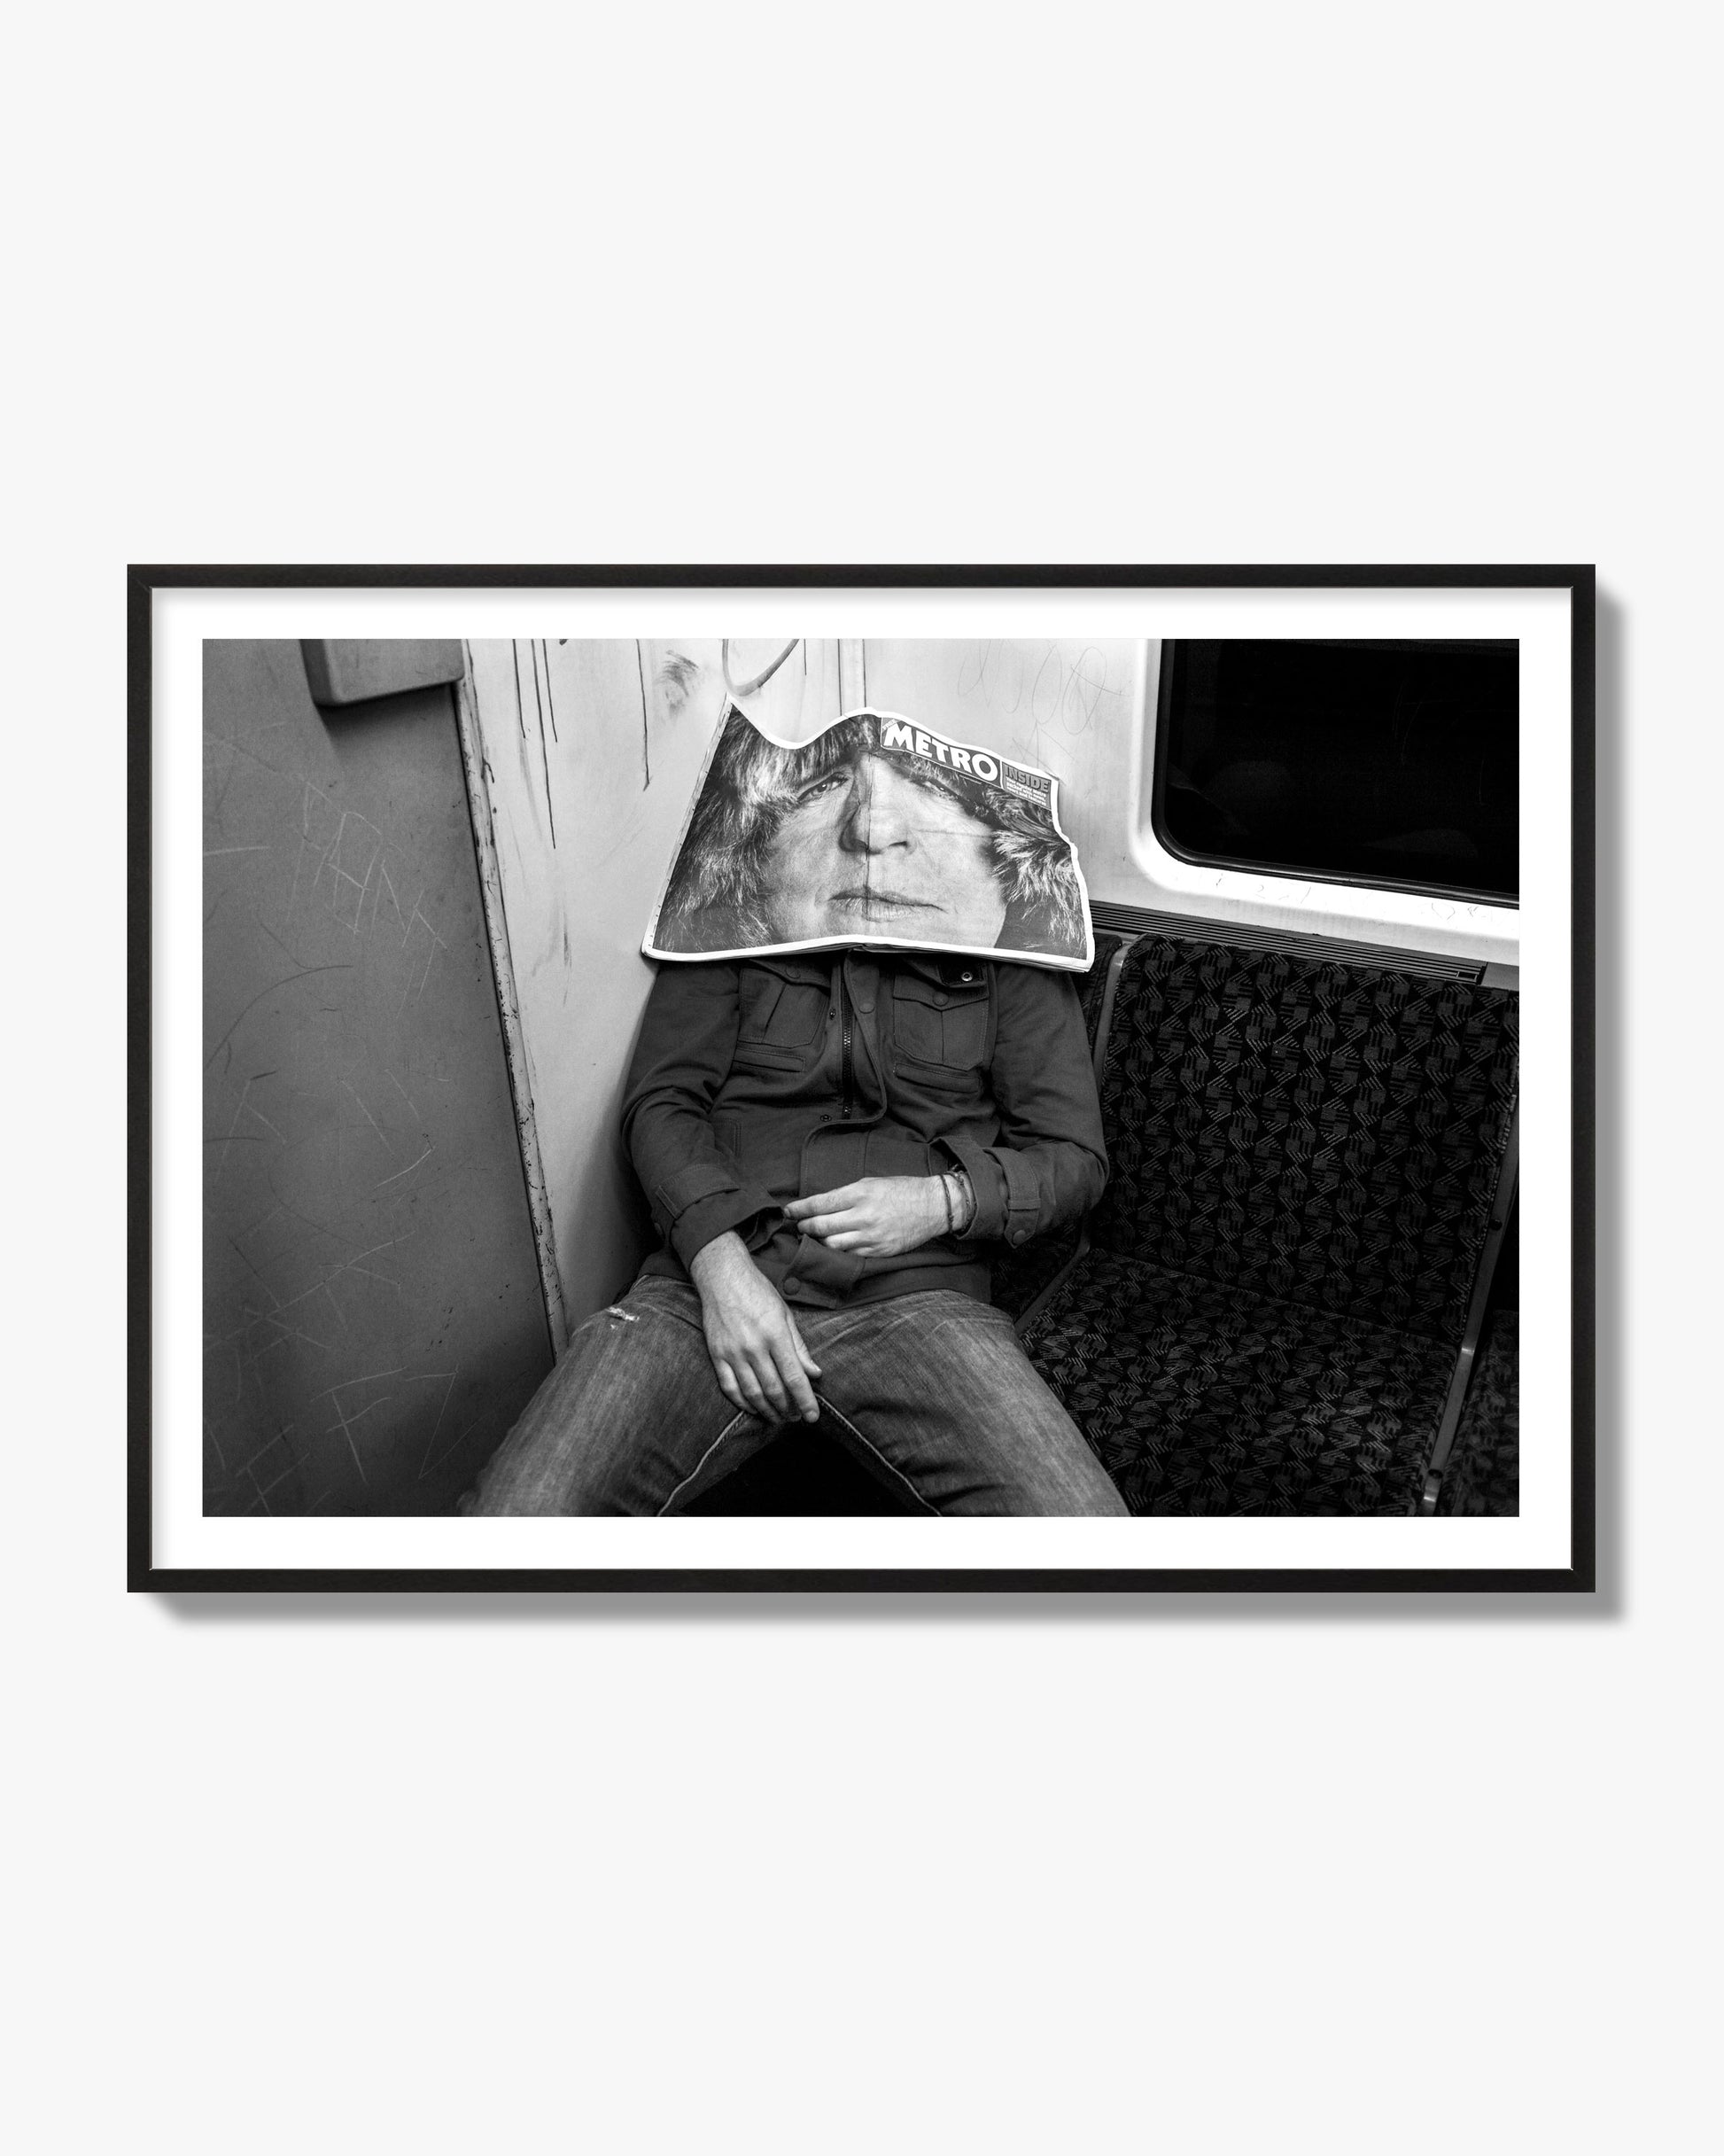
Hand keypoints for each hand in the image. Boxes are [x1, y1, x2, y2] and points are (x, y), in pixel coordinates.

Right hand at [688, 1232, 821, 1423]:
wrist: (722, 1276)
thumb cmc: (758, 1292)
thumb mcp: (785, 1314)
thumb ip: (799, 1347)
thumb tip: (814, 1374)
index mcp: (775, 1334)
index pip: (794, 1377)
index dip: (805, 1401)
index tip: (813, 1417)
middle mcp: (754, 1346)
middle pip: (774, 1390)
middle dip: (788, 1409)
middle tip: (796, 1418)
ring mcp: (733, 1352)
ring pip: (752, 1393)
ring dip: (767, 1411)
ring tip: (779, 1418)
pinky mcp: (716, 1355)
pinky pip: (729, 1387)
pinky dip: (743, 1403)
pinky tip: (754, 1408)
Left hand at [784, 1176, 947, 1258]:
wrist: (933, 1206)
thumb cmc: (901, 1190)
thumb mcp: (871, 1182)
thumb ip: (846, 1195)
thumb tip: (821, 1205)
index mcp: (860, 1193)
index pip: (820, 1204)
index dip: (799, 1209)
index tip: (787, 1211)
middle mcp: (863, 1216)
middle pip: (821, 1227)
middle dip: (804, 1227)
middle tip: (798, 1227)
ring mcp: (871, 1236)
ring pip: (832, 1245)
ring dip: (818, 1243)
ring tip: (813, 1239)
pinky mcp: (879, 1251)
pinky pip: (850, 1256)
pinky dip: (838, 1253)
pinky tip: (832, 1249)